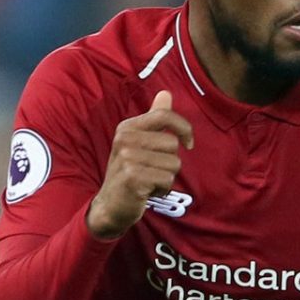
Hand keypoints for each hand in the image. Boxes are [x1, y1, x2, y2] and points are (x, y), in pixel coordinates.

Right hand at [87, 90, 193, 239]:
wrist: (111, 205)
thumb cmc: (129, 172)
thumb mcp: (138, 143)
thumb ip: (154, 119)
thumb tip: (166, 93)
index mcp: (127, 127)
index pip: (164, 116)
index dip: (184, 127)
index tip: (188, 143)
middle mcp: (125, 139)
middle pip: (173, 144)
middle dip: (170, 162)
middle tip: (153, 171)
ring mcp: (127, 158)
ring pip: (173, 164)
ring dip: (166, 177)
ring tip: (149, 181)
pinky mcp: (132, 178)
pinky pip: (167, 180)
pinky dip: (162, 189)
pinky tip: (147, 192)